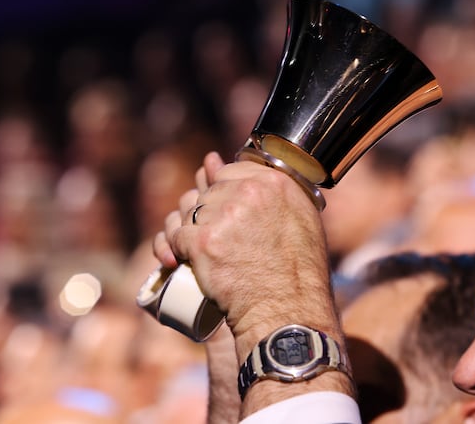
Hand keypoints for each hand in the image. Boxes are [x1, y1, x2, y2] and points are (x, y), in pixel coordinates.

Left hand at [163, 153, 336, 350]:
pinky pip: (176, 235)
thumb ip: (267, 191)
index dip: (222, 191)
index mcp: (275, 182)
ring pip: (188, 212)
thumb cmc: (296, 273)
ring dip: (188, 230)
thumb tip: (214, 163)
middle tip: (214, 239)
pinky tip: (181, 259)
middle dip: (205, 213)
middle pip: (207, 192)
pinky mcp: (203, 240)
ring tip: (199, 251)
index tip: (224, 211)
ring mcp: (224, 214)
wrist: (286, 310)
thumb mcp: (299, 221)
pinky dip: (175, 249)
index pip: (230, 170)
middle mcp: (249, 191)